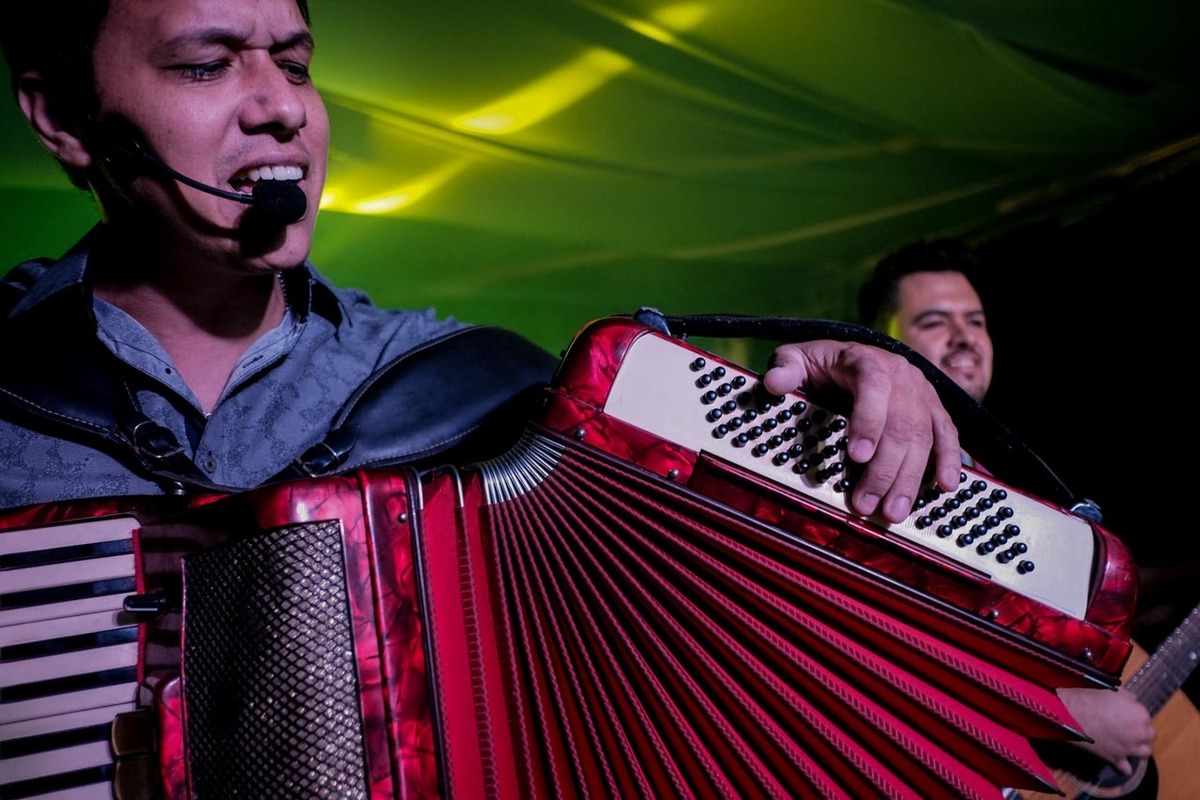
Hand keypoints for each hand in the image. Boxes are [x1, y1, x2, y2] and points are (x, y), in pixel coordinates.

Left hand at [762, 340, 960, 522]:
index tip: (856, 456)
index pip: (873, 386)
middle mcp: (899, 374)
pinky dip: (948, 461)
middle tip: (865, 504)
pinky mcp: (933, 408)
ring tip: (893, 511)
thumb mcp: (797, 359)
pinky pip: (947, 435)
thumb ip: (786, 369)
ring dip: (909, 478)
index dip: (868, 421)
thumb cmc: (820, 363)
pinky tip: (944, 486)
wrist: (851, 355)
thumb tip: (774, 383)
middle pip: (900, 424)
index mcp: (865, 360)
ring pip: (923, 437)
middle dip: (883, 469)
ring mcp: (919, 392)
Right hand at [1058, 687, 1153, 774]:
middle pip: (1150, 736)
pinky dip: (1123, 765)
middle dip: (1140, 731)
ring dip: (1137, 747)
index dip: (1135, 715)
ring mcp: (1129, 749)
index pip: (1146, 717)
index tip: (1124, 713)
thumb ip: (1129, 699)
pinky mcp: (1115, 759)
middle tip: (1124, 726)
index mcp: (1141, 715)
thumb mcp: (1113, 690)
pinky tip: (1117, 758)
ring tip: (1124, 741)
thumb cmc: (1090, 697)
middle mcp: (1140, 734)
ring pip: (1144, 752)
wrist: (1071, 713)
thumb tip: (1132, 705)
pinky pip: (1126, 769)